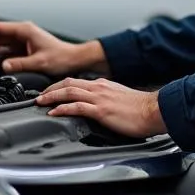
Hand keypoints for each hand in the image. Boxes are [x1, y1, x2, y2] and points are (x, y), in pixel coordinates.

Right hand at [0, 20, 108, 76]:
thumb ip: (20, 64)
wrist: (74, 60)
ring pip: (1, 43)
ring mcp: (24, 40)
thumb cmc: (62, 57)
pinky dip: (0, 56)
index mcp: (25, 30)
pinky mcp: (25, 49)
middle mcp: (23, 33)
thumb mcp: (39, 62)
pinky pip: (8, 50)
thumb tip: (4, 66)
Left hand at [36, 78, 166, 139]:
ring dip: (51, 96)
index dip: (61, 86)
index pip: (77, 82)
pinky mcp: (101, 110)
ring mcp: (99, 98)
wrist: (155, 110)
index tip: (51, 92)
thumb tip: (101, 109)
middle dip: (50, 89)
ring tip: (40, 102)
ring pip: (69, 92)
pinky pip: (76, 106)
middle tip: (39, 96)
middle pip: (68, 83)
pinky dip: (62, 108)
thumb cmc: (142, 109)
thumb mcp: (121, 100)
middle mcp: (99, 88)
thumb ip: (108, 101)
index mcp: (104, 85)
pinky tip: (53, 112)